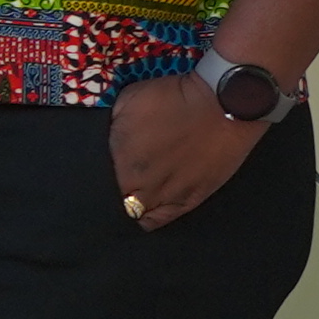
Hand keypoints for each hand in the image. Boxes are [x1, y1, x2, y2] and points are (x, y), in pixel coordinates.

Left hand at [111, 72, 266, 231]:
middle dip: (112, 192)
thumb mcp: (127, 101)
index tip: (96, 173)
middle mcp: (141, 185)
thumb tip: (106, 143)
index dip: (96, 179)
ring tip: (128, 196)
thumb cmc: (174, 98)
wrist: (222, 105)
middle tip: (114, 182)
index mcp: (121, 161)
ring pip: (136, 213)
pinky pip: (161, 220)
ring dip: (129, 205)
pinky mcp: (191, 200)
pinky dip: (149, 218)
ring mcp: (167, 196)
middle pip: (116, 200)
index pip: (97, 184)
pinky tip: (143, 213)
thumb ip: (111, 128)